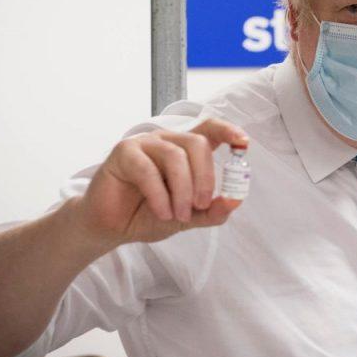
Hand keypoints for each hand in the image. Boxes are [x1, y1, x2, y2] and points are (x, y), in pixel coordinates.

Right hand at [75, 117, 249, 246]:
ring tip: (179, 215)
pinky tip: (162, 212)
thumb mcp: (188, 217)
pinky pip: (148, 169)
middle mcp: (167, 141)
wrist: (112, 227)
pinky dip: (159, 195)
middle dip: (205, 177)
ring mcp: (145, 144)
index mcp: (185, 151)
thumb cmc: (149, 215)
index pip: (210, 129)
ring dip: (182, 190)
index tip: (244, 142)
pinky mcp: (124, 152)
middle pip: (198, 143)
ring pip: (175, 156)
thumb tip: (235, 201)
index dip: (228, 131)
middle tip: (201, 205)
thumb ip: (211, 211)